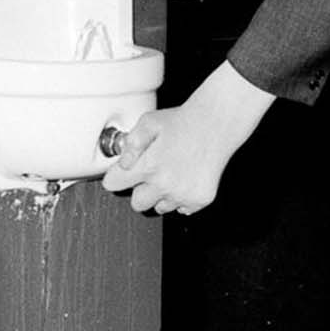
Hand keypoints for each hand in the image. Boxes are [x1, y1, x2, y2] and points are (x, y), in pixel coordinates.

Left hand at [101, 62, 274, 214]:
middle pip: (137, 204)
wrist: (216, 124)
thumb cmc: (182, 121)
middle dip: (140, 190)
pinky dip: (182, 198)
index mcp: (148, 165)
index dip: (116, 177)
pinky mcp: (199, 200)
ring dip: (162, 195)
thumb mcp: (149, 122)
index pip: (113, 185)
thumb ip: (130, 144)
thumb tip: (122, 163)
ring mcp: (183, 194)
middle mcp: (164, 184)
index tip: (122, 173)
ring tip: (172, 172)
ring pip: (160, 207)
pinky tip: (186, 178)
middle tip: (151, 174)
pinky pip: (182, 209)